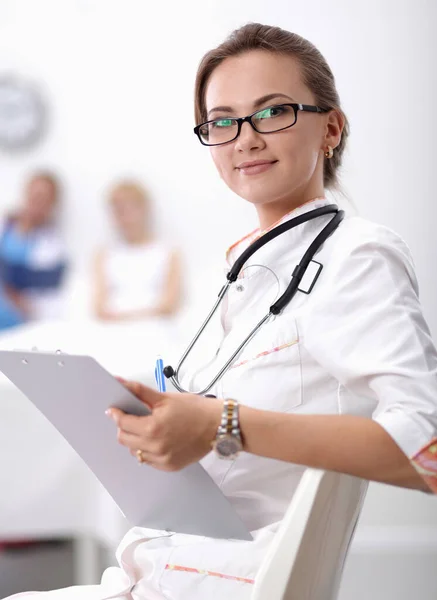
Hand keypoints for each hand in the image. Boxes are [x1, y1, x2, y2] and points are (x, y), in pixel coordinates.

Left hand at [106, 379, 222, 470]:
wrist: (219, 425)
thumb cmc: (195, 409)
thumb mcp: (165, 397)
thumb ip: (139, 391)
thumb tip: (119, 382)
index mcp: (153, 427)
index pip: (122, 424)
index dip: (116, 415)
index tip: (114, 410)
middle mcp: (155, 447)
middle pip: (124, 440)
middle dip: (124, 427)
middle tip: (132, 418)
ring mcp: (162, 459)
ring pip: (135, 452)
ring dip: (135, 440)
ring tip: (147, 428)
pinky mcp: (169, 466)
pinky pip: (148, 461)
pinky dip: (147, 450)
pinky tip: (157, 439)